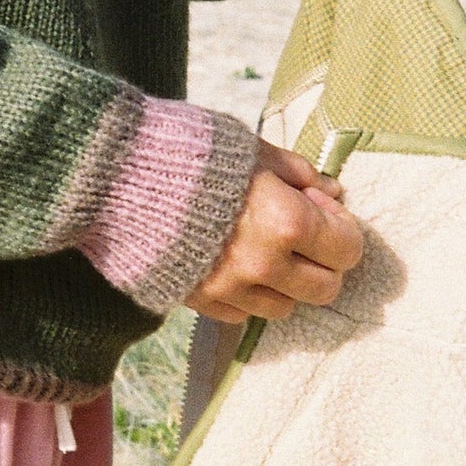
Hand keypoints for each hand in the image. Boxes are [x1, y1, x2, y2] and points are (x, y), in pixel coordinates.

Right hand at [187, 141, 364, 325]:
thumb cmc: (192, 153)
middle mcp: (265, 265)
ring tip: (265, 250)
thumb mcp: (254, 150)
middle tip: (302, 235)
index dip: (341, 228)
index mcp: (287, 222)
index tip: (319, 207)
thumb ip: (299, 174)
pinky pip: (243, 315)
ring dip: (286, 283)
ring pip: (286, 308)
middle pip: (325, 289)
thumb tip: (332, 193)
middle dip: (322, 262)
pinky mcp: (201, 302)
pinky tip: (233, 263)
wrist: (117, 178)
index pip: (347, 250)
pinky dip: (248, 295)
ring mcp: (231, 289)